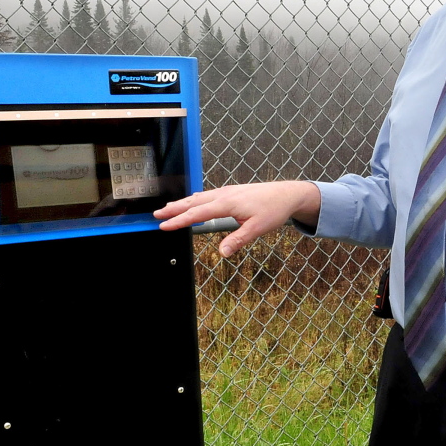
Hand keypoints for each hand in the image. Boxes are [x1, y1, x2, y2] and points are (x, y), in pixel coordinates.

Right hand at [154, 180, 320, 256]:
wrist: (288, 193)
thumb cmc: (274, 210)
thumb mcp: (257, 228)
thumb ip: (238, 240)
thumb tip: (222, 253)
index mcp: (227, 203)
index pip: (198, 213)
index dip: (179, 220)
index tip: (164, 226)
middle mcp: (224, 195)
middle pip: (194, 202)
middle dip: (175, 209)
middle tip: (157, 215)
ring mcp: (228, 191)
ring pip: (200, 197)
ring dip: (183, 203)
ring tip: (168, 208)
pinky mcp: (233, 192)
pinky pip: (208, 194)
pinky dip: (196, 198)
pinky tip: (193, 200)